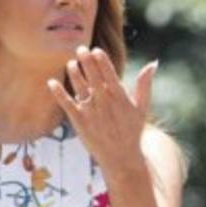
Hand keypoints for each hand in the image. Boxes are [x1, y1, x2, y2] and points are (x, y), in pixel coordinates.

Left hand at [46, 46, 155, 175]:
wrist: (121, 157)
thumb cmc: (132, 130)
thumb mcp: (142, 107)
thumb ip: (145, 84)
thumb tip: (153, 63)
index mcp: (119, 97)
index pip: (109, 73)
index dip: (101, 61)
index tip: (96, 50)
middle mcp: (104, 102)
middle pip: (93, 77)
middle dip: (86, 62)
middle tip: (80, 49)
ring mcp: (91, 112)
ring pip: (80, 88)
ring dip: (74, 74)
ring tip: (70, 63)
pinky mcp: (79, 121)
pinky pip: (66, 104)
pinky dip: (59, 93)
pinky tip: (52, 82)